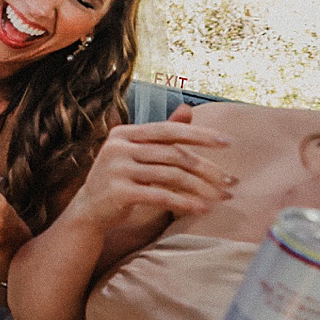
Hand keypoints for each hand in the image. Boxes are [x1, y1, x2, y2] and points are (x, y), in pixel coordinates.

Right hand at [68, 105, 234, 227]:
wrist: (89, 210)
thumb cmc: (120, 179)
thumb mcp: (137, 153)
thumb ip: (161, 135)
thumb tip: (188, 109)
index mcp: (124, 133)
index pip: (168, 130)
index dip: (200, 134)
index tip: (228, 142)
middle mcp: (118, 147)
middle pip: (173, 154)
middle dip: (207, 168)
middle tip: (231, 180)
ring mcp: (116, 169)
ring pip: (171, 175)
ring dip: (201, 188)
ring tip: (221, 197)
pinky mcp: (119, 192)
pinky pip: (160, 196)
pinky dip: (185, 203)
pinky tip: (201, 209)